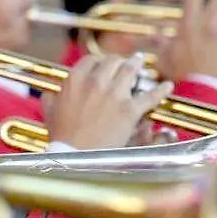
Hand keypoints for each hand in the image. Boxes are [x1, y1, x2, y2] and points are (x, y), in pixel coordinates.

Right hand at [45, 54, 173, 149]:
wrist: (75, 157)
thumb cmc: (62, 138)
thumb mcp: (50, 115)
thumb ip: (50, 101)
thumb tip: (48, 95)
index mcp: (75, 80)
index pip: (91, 61)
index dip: (100, 62)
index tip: (104, 67)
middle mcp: (95, 82)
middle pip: (113, 61)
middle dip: (120, 62)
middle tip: (125, 64)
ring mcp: (114, 94)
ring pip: (131, 70)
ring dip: (138, 66)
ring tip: (142, 66)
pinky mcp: (129, 110)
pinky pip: (150, 96)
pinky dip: (161, 90)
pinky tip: (168, 86)